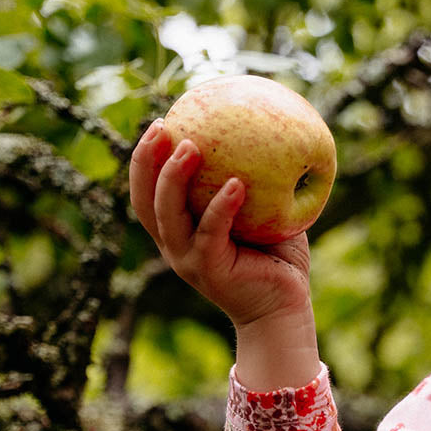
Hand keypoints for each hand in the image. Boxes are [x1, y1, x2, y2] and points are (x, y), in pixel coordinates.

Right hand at [128, 120, 312, 330]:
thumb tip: (266, 135)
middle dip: (146, 160)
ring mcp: (189, 260)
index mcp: (180, 232)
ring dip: (173, 177)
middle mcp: (176, 246)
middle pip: (144, 200)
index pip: (148, 192)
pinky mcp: (210, 271)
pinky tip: (236, 184)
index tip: (160, 122)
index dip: (145, 158)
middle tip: (162, 125)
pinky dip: (221, 207)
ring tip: (191, 146)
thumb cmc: (279, 261)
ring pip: (167, 214)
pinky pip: (211, 232)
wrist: (286, 309)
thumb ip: (256, 184)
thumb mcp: (264, 216)